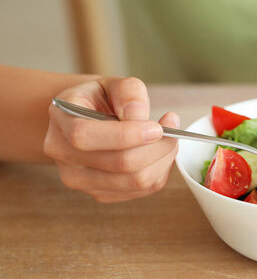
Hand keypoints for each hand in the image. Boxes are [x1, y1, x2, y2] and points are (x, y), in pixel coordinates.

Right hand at [44, 77, 178, 202]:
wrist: (87, 120)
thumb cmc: (102, 100)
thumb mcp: (113, 84)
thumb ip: (129, 93)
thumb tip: (140, 117)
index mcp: (62, 120)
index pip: (85, 136)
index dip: (127, 134)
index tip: (157, 127)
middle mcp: (63, 155)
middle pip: (119, 163)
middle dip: (157, 147)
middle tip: (173, 128)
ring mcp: (80, 180)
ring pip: (135, 181)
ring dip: (163, 160)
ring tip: (170, 139)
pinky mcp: (101, 194)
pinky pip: (143, 190)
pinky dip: (160, 171)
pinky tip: (160, 153)